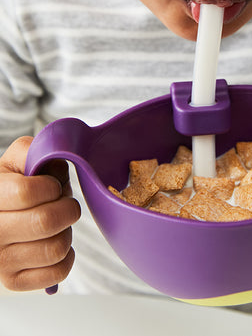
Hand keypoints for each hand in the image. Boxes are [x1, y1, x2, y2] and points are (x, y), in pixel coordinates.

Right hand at [0, 136, 80, 290]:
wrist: (5, 211)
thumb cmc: (18, 181)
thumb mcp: (20, 157)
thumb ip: (35, 150)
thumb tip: (55, 160)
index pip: (27, 193)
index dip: (50, 186)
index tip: (51, 186)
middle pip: (45, 222)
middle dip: (66, 208)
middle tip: (62, 203)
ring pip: (55, 248)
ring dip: (67, 231)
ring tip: (57, 223)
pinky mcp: (14, 281)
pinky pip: (58, 271)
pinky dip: (67, 256)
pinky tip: (55, 241)